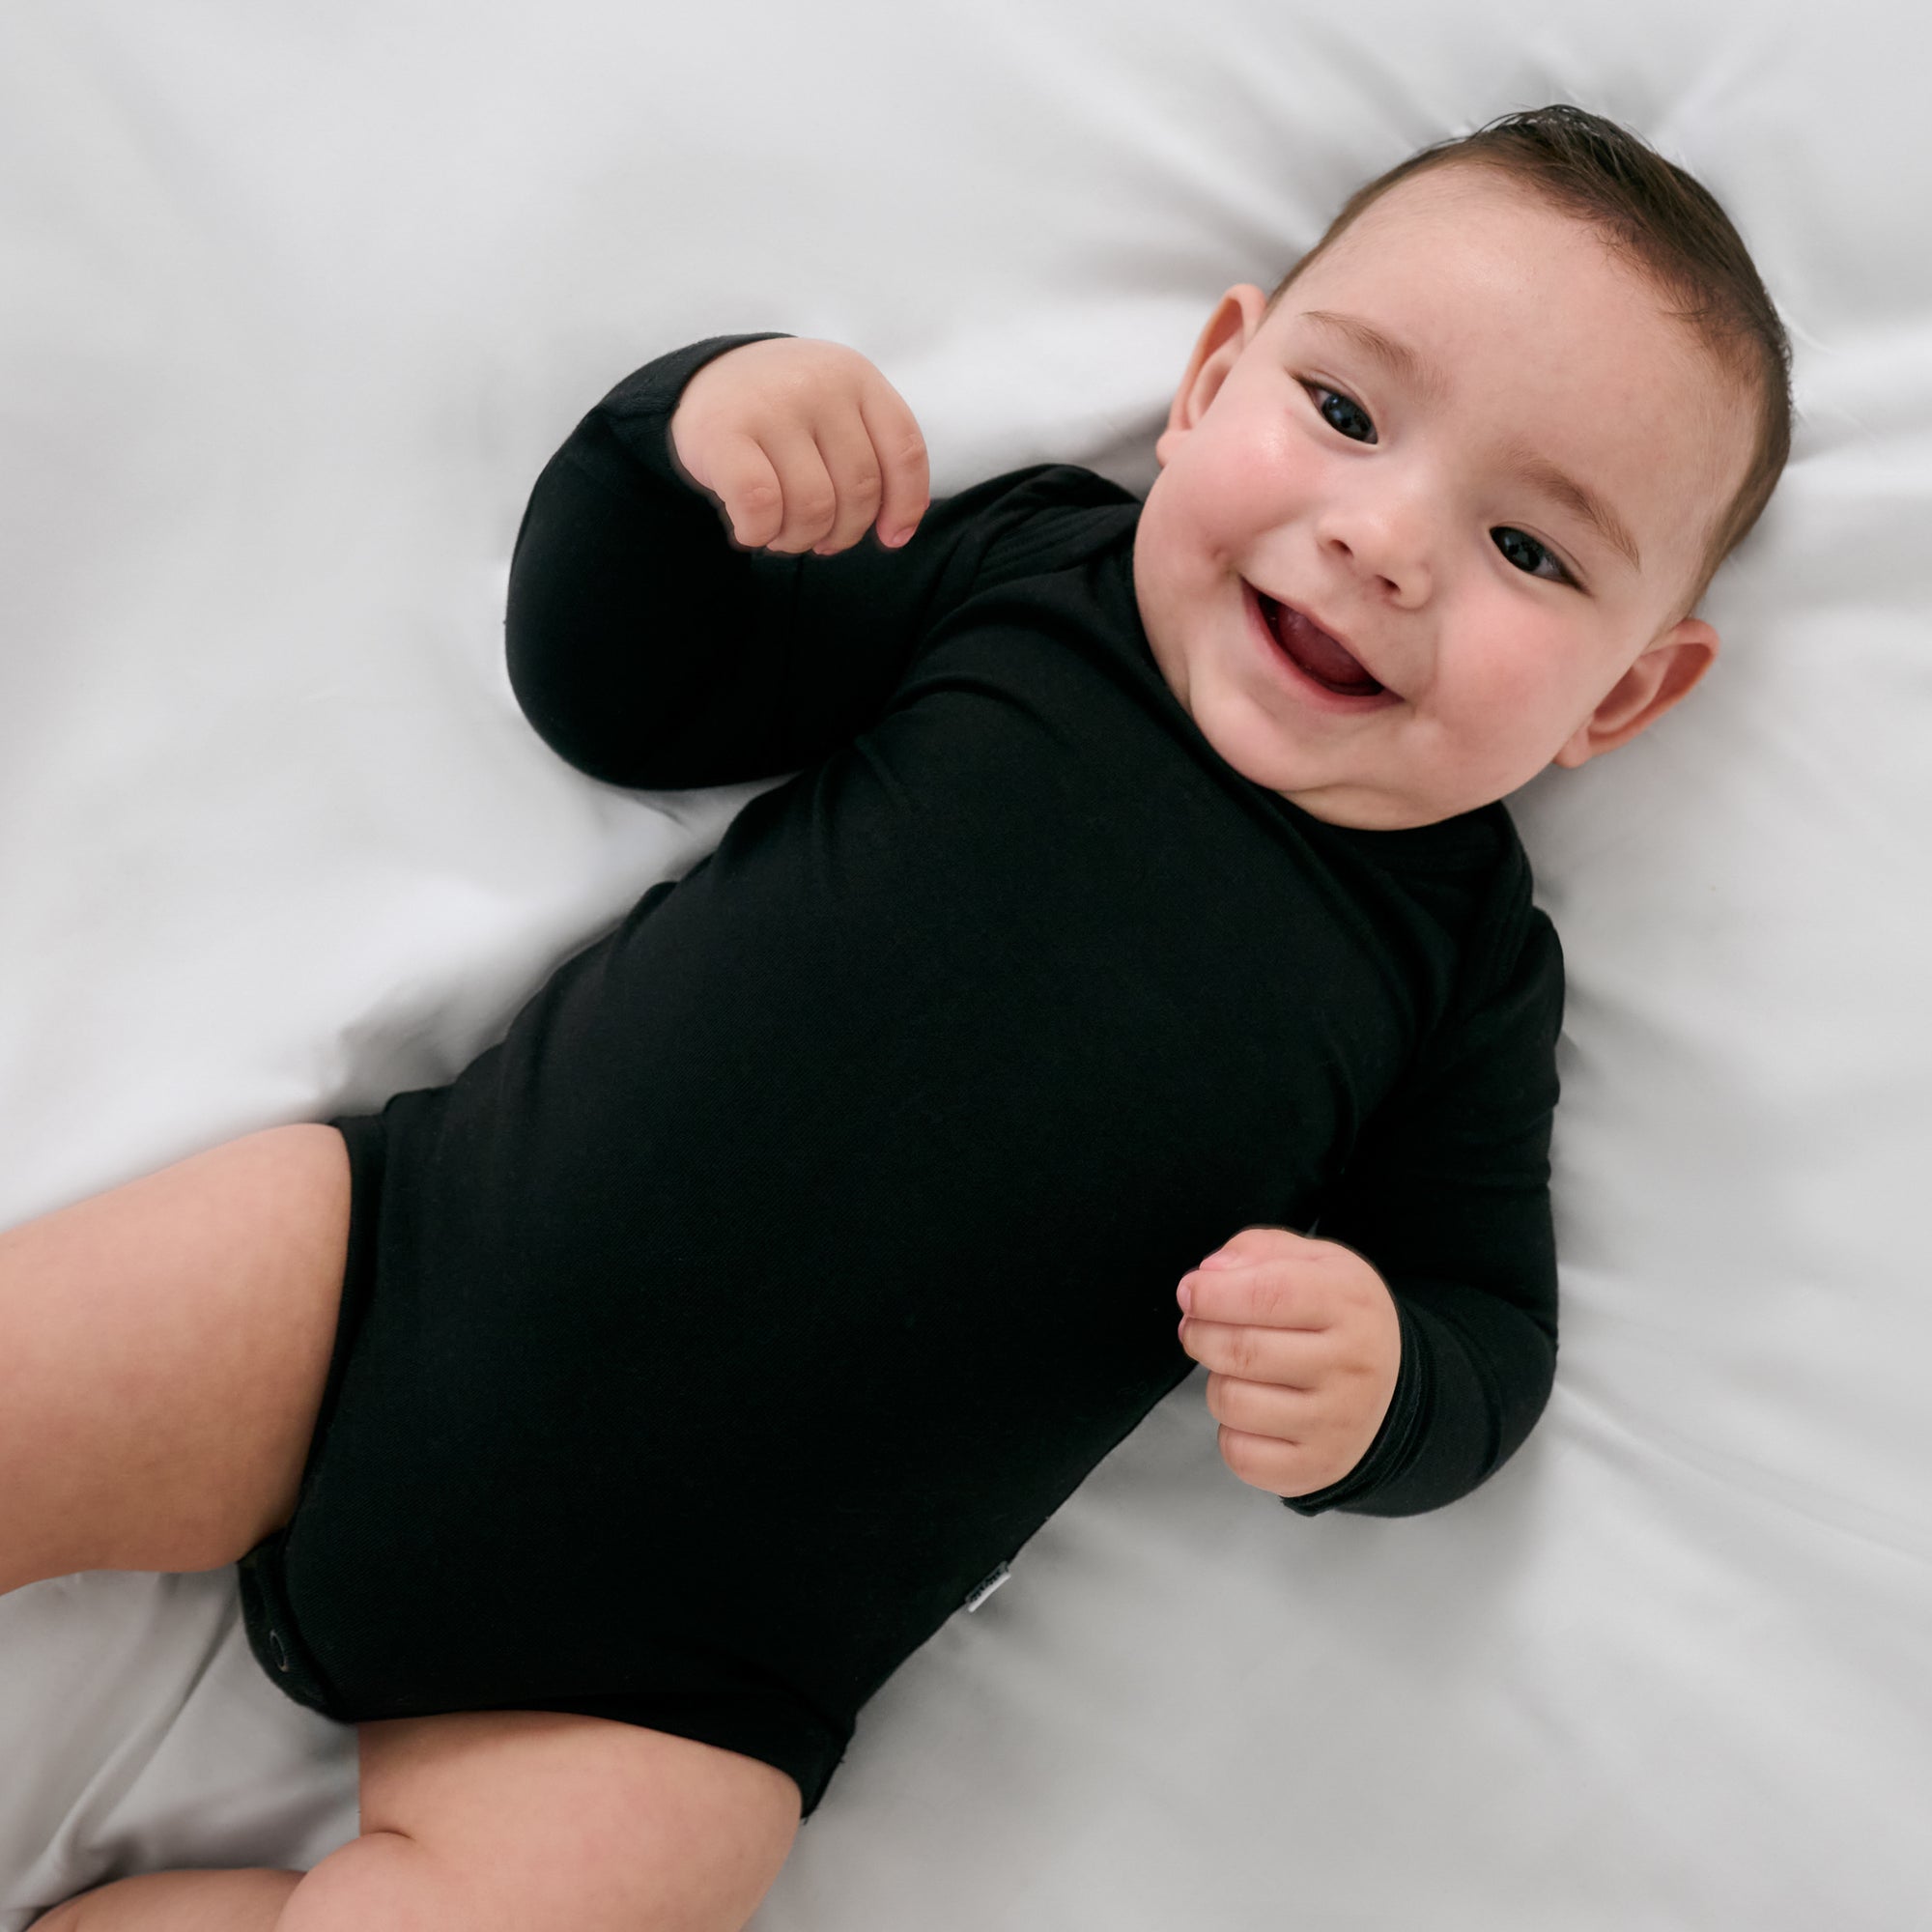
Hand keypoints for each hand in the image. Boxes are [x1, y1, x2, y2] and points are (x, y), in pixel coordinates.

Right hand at [669, 337, 929, 557]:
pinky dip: (760, 533)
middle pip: (860, 490)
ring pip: (814, 507)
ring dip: (800, 539)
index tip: (891, 538)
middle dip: (844, 532)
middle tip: (819, 536)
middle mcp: (818, 383)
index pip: (905, 451)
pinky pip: (761, 506)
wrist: (705, 382)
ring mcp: (770, 405)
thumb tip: (896, 532)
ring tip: (784, 533)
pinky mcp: (723, 432)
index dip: (905, 505)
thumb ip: (875, 457)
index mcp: (857, 377)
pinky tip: (753, 530)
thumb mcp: (839, 412)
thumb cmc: (785, 414)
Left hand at [1176, 1226, 1400, 1498]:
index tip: (1190, 1292)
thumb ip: (1256, 1251)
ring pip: (1232, 1402)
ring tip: (1238, 1371)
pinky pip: (1239, 1452)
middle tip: (1197, 1328)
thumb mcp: (1312, 1262)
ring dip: (1217, 1382)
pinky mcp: (1318, 1467)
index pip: (1268, 1293)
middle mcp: (1350, 1364)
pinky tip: (1255, 1411)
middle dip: (1199, 1335)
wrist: (1390, 1389)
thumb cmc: (1336, 1318)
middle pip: (1242, 1350)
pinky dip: (1231, 1430)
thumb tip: (1210, 1275)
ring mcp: (1337, 1422)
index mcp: (1348, 1302)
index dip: (1213, 1293)